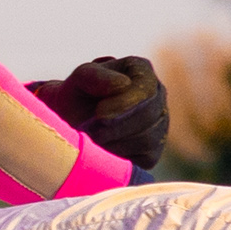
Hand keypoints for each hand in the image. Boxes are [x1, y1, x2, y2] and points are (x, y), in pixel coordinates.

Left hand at [38, 55, 169, 169]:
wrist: (71, 121)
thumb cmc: (76, 96)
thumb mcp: (79, 80)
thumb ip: (97, 76)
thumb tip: (124, 84)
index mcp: (142, 71)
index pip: (146, 90)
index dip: (124, 104)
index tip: (99, 113)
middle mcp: (157, 96)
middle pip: (149, 116)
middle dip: (118, 127)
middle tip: (92, 131)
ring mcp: (159, 124)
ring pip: (149, 139)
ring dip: (116, 143)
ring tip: (94, 139)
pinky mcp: (153, 151)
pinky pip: (146, 158)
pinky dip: (122, 156)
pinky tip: (105, 150)